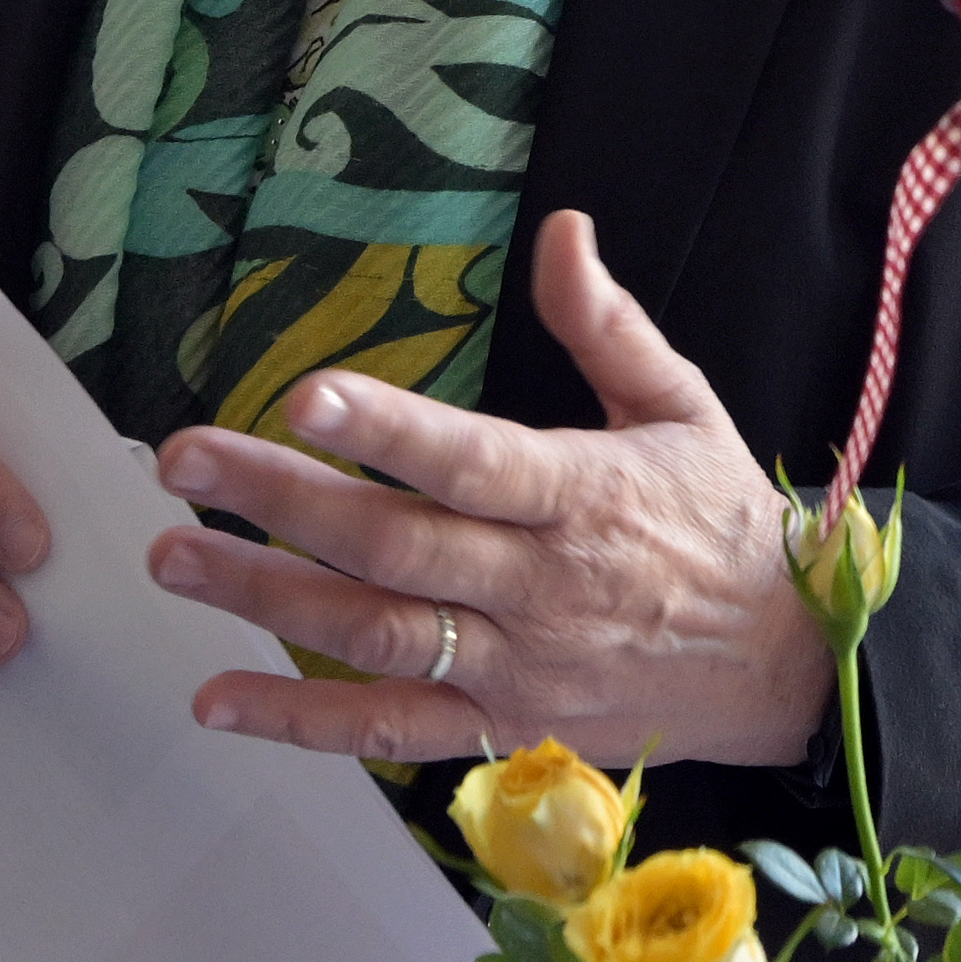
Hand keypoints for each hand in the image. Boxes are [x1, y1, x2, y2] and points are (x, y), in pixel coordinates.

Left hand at [147, 211, 833, 770]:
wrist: (785, 666)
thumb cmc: (721, 521)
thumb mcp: (680, 403)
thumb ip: (607, 321)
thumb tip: (562, 228)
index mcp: (585, 495)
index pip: (475, 460)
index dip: (390, 428)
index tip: (306, 392)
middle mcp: (542, 586)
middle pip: (395, 545)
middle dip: (280, 502)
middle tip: (182, 462)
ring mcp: (515, 667)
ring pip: (375, 636)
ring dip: (265, 598)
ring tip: (174, 554)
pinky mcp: (500, 729)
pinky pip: (389, 733)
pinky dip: (300, 725)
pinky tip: (215, 697)